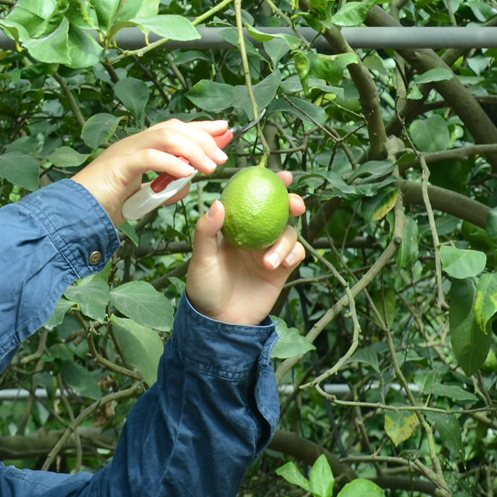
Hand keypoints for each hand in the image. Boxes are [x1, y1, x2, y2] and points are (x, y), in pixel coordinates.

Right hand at [71, 119, 229, 225]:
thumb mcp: (142, 198)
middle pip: (174, 127)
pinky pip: (149, 157)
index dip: (201, 127)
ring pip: (165, 136)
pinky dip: (171, 163)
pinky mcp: (118, 165)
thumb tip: (185, 184)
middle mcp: (133, 143)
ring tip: (211, 165)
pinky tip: (187, 173)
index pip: (175, 129)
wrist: (73, 213)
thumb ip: (162, 189)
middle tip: (224, 153)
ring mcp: (125, 151)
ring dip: (193, 149)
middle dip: (203, 137)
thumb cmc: (104, 205)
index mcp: (139, 148)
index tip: (226, 129)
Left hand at [185, 171, 305, 324]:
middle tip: (294, 204)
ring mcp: (268, 252)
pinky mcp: (280, 270)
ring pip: (288, 234)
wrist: (219, 321)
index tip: (281, 175)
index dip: (268, 184)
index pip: (253, 199)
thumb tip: (217, 203)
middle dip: (291, 202)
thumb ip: (207, 232)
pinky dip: (293, 254)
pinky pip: (295, 255)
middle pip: (279, 211)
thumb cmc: (204, 287)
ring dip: (285, 242)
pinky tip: (281, 263)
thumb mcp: (201, 258)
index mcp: (235, 227)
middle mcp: (254, 235)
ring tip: (268, 261)